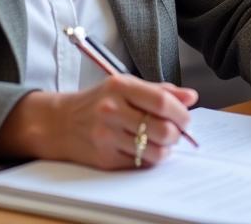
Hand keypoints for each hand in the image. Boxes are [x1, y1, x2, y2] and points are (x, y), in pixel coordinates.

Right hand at [0, 75, 197, 168]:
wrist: (59, 123)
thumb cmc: (98, 101)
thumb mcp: (126, 86)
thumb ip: (160, 91)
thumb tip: (191, 97)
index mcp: (120, 87)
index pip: (161, 101)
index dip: (181, 113)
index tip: (187, 118)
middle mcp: (112, 110)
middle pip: (161, 129)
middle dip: (177, 134)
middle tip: (178, 132)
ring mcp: (106, 136)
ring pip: (153, 151)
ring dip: (166, 149)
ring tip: (163, 142)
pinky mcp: (104, 159)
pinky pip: (139, 163)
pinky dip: (149, 159)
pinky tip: (146, 150)